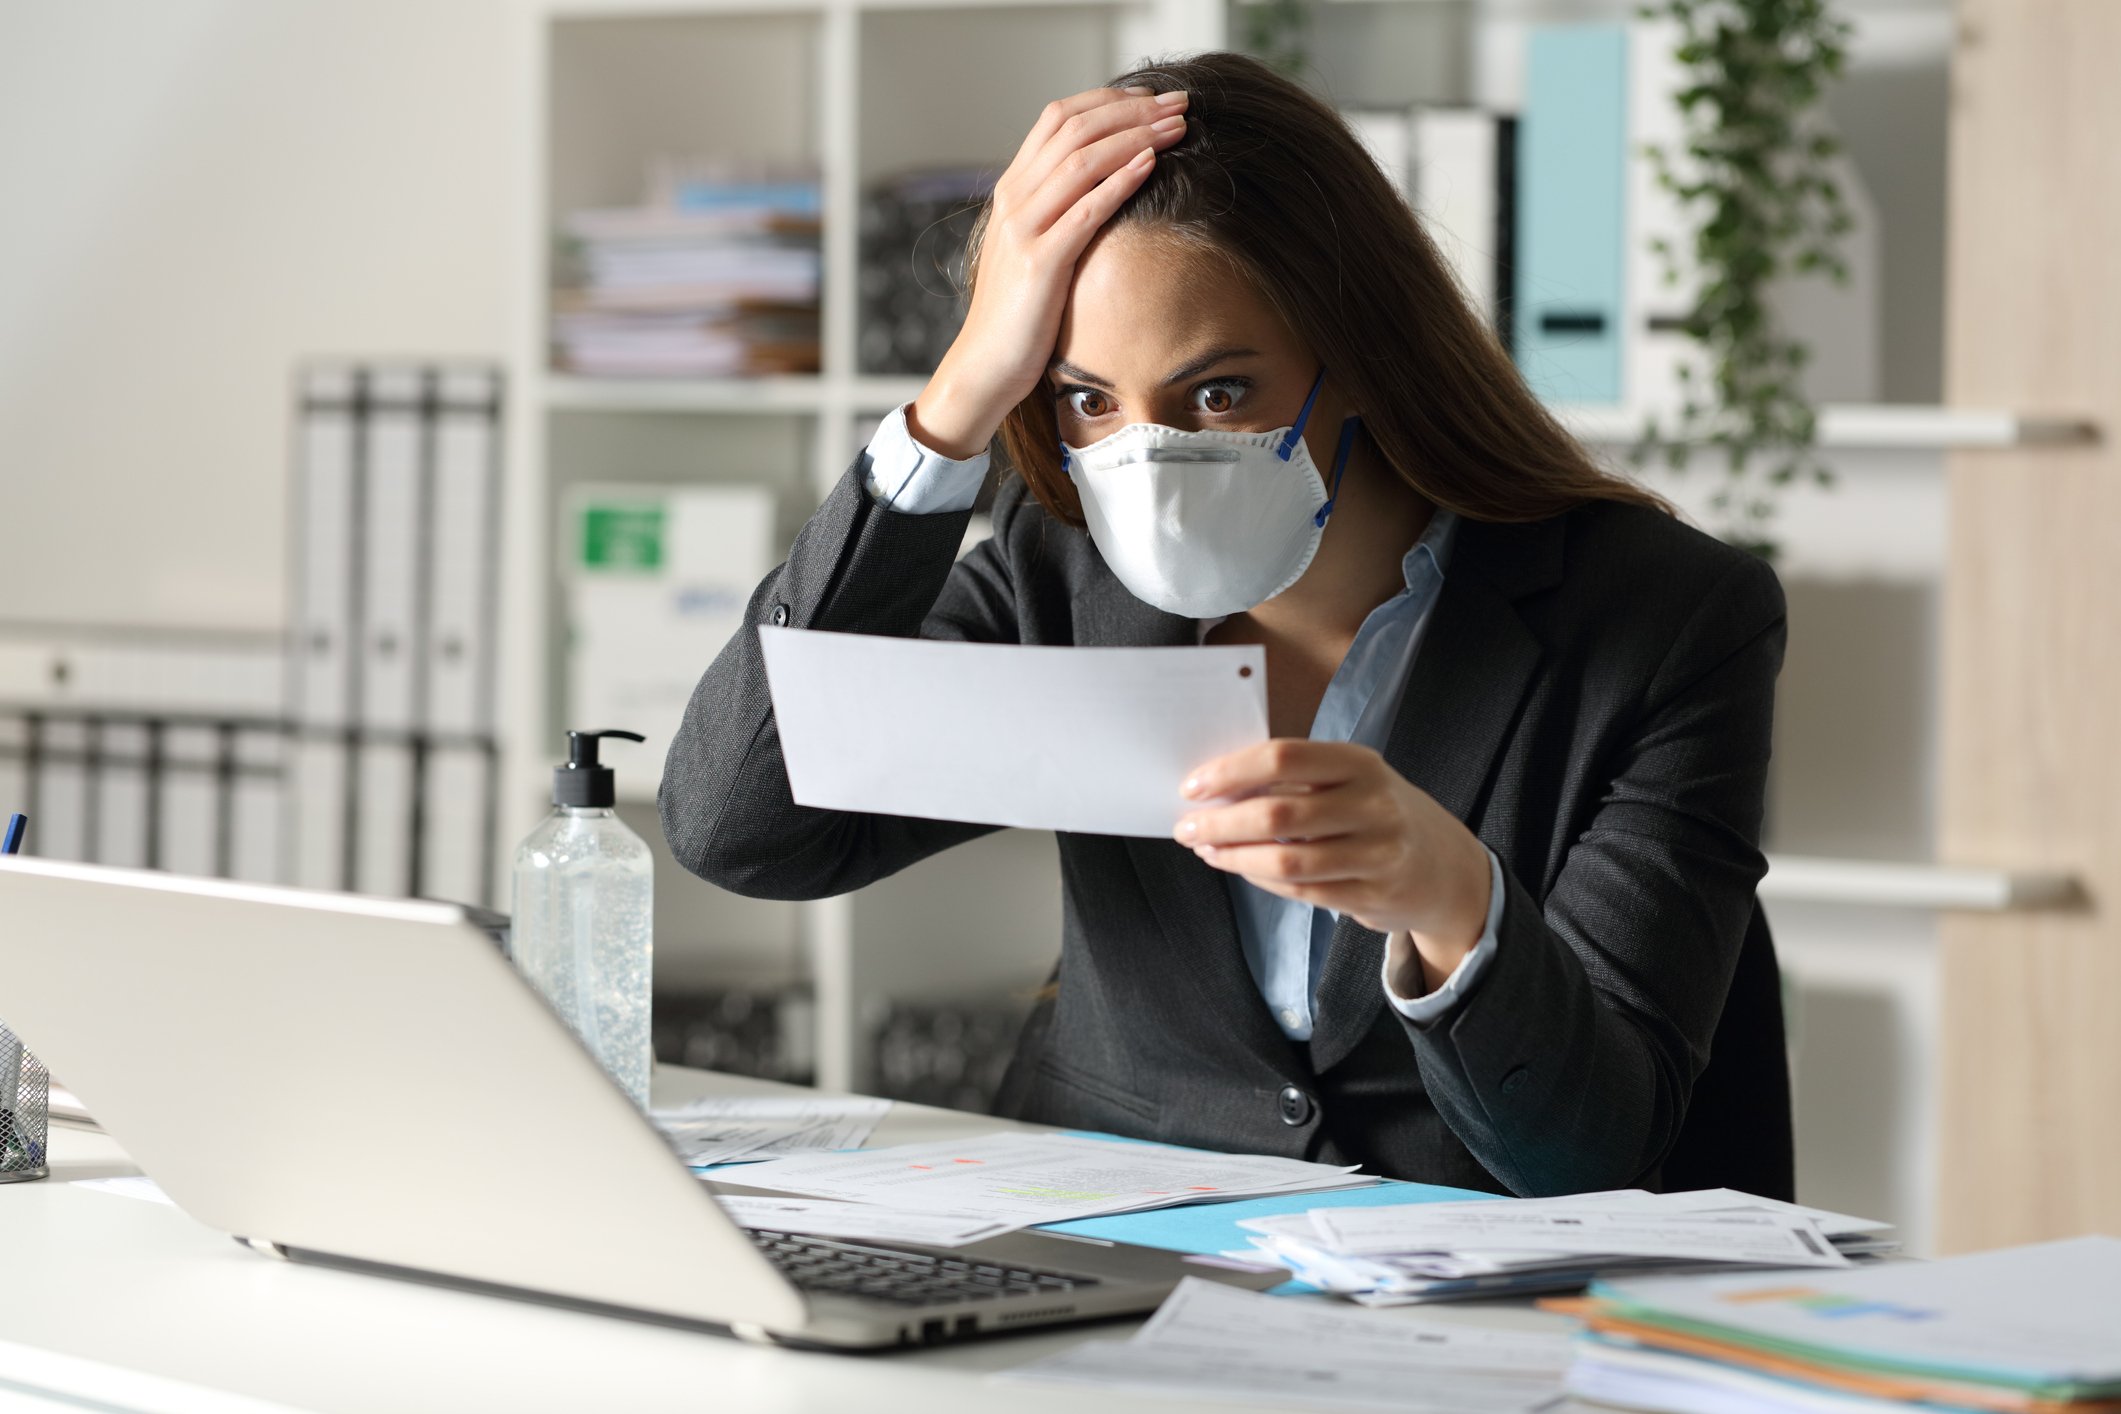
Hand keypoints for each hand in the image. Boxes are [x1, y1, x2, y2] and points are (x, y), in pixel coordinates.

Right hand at [906, 86, 1190, 458]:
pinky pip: (1085, 211)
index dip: (1108, 100)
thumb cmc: (1018, 313)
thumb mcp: (1034, 249)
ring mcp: (1023, 230)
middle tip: (1179, 103)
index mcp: (1012, 190)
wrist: (984, 365)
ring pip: (1081, 160)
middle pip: (1075, 129)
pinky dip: (1120, 182)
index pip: (1058, 118)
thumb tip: (1104, 186)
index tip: (1152, 98)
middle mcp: (1013, 200)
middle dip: (1132, 110)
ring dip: (1135, 137)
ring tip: (1177, 126)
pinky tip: (1151, 164)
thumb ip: (1058, 212)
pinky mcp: (1040, 264)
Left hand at [1174, 740, 1492, 992]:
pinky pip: (1301, 891)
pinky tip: (1241, 869)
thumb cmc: (1377, 814)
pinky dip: (1260, 880)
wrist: (1446, 868)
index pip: (1283, 758)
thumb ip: (1295, 780)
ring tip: (1206, 850)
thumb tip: (1216, 788)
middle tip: (1187, 828)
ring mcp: (1376, 853)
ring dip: (1234, 857)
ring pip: (1286, 860)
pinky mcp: (1372, 895)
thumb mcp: (1350, 780)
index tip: (1192, 786)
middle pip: (1278, 813)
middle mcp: (1372, 805)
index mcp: (1359, 763)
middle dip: (1221, 823)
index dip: (1230, 772)